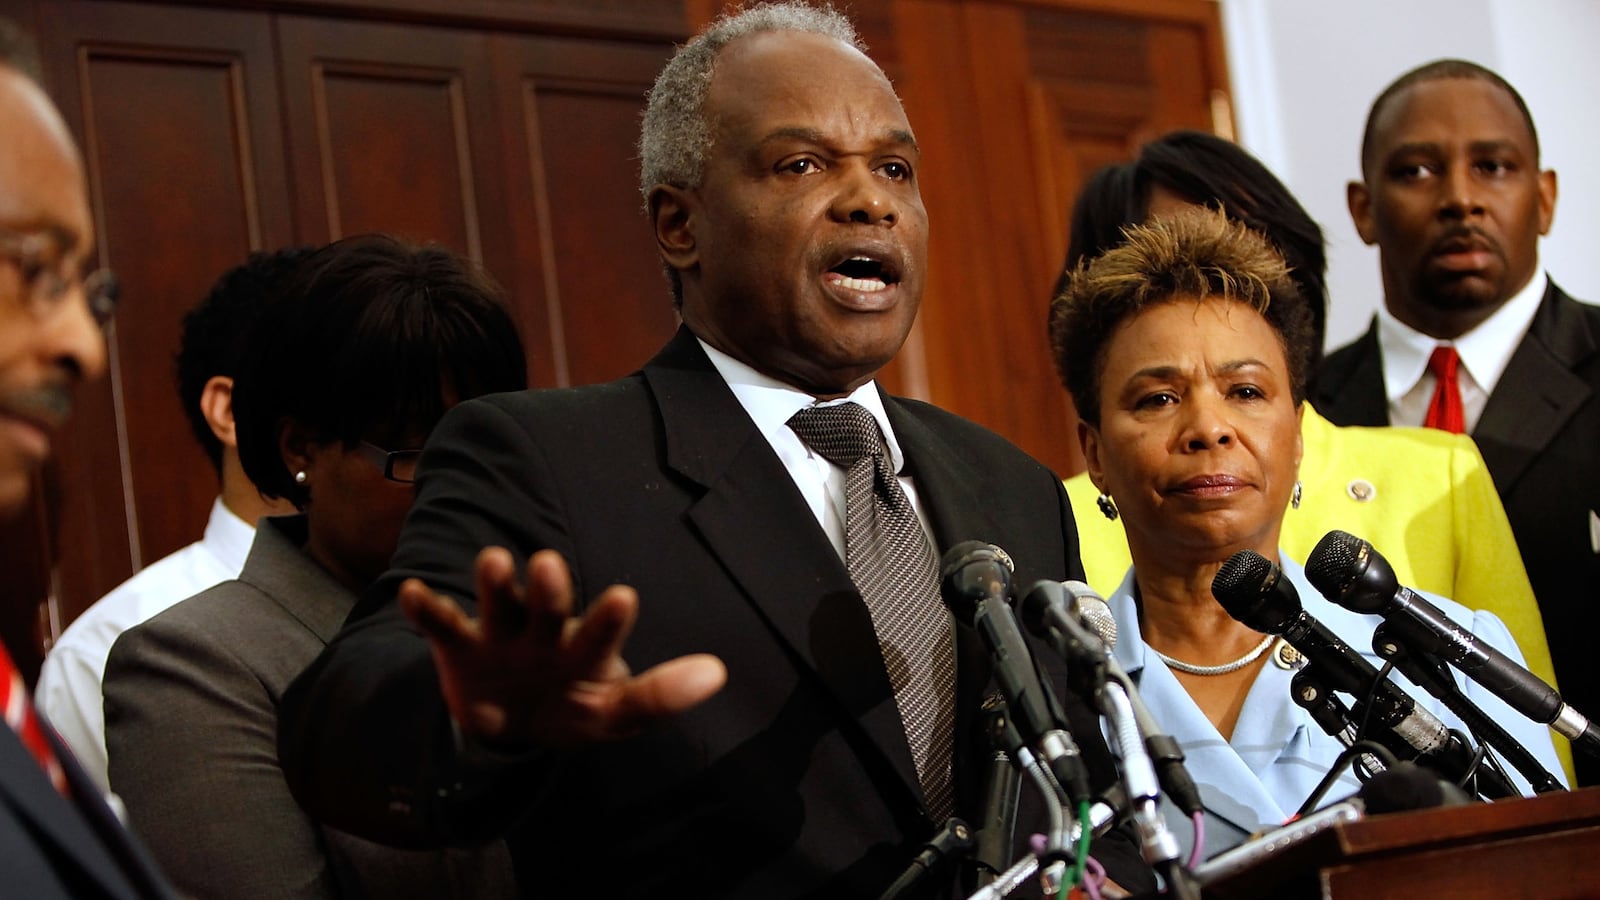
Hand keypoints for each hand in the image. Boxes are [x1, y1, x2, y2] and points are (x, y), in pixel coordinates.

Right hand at [399, 547, 726, 747]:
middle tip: (552, 564)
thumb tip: (718, 673)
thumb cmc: (573, 707)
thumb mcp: (614, 713)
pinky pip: (441, 624)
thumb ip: (658, 696)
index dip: (609, 619)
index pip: (601, 632)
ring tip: (494, 561)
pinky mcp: (459, 645)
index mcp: (584, 648)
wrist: (511, 726)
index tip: (622, 597)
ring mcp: (500, 635)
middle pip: (547, 607)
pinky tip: (414, 593)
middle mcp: (544, 631)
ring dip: (495, 585)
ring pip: (498, 604)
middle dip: (549, 589)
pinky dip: (427, 608)